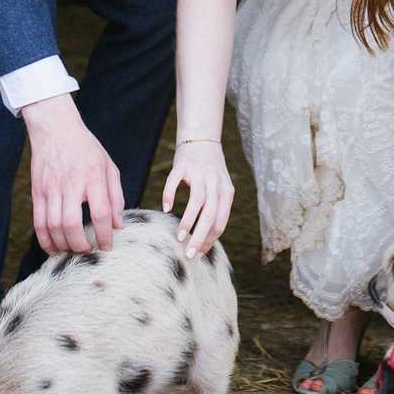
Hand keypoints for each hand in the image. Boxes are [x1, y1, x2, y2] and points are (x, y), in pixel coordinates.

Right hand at [23, 94, 124, 253]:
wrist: (56, 129)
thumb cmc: (86, 149)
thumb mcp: (109, 166)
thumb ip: (116, 196)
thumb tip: (118, 225)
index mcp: (93, 176)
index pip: (100, 213)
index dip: (104, 235)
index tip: (107, 245)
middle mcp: (71, 183)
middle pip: (72, 224)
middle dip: (80, 244)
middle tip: (88, 250)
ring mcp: (51, 188)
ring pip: (54, 226)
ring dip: (63, 244)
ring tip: (72, 250)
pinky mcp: (37, 191)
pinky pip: (38, 222)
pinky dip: (45, 240)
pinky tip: (53, 249)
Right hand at [162, 141, 233, 257]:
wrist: (202, 139)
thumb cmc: (210, 171)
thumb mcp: (220, 188)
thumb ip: (216, 208)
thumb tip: (206, 239)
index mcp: (226, 192)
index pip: (220, 222)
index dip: (210, 240)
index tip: (198, 254)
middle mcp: (215, 183)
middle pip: (210, 215)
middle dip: (199, 237)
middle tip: (189, 254)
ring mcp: (199, 173)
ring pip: (197, 201)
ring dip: (188, 221)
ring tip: (179, 236)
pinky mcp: (183, 165)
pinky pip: (175, 182)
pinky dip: (170, 195)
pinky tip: (167, 208)